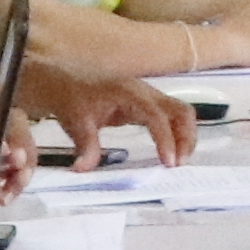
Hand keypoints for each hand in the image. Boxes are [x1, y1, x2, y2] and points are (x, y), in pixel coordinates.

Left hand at [27, 59, 193, 165]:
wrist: (63, 80)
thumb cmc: (71, 97)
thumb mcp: (75, 121)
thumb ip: (85, 145)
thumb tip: (84, 169)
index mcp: (129, 93)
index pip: (157, 116)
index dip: (166, 139)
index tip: (168, 163)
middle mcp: (145, 93)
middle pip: (181, 111)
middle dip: (186, 138)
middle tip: (178, 164)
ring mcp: (148, 98)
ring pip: (180, 114)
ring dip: (185, 137)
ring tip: (177, 162)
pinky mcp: (146, 106)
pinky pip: (171, 118)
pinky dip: (176, 134)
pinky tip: (169, 153)